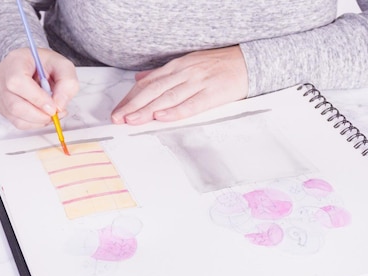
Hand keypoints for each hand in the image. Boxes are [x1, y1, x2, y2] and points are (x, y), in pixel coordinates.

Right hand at [0, 47, 78, 128]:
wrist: (35, 66)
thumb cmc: (47, 64)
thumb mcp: (63, 66)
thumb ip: (67, 83)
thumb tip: (59, 106)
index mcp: (15, 61)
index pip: (17, 82)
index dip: (36, 98)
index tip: (53, 107)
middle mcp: (2, 77)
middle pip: (14, 104)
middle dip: (38, 115)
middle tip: (55, 114)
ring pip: (15, 116)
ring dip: (37, 121)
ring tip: (51, 114)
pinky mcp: (2, 106)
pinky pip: (16, 121)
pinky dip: (33, 123)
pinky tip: (42, 115)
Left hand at [111, 45, 247, 124]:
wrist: (250, 63)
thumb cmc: (217, 66)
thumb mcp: (187, 64)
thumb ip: (162, 74)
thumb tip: (139, 79)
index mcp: (177, 67)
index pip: (147, 83)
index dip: (130, 98)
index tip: (117, 111)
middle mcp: (184, 73)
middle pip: (153, 90)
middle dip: (133, 105)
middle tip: (118, 119)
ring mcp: (198, 82)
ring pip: (168, 97)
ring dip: (147, 110)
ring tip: (132, 120)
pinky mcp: (213, 94)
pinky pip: (191, 104)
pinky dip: (175, 111)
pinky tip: (161, 116)